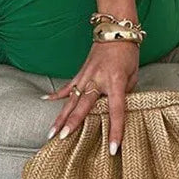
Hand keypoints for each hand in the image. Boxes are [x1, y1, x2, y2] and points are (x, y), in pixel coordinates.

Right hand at [42, 39, 139, 153]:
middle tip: (63, 138)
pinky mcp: (80, 72)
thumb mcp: (134, 75)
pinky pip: (67, 86)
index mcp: (115, 81)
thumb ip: (125, 93)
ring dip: (60, 116)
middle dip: (73, 123)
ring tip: (51, 132)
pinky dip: (56, 94)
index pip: (116, 110)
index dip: (116, 130)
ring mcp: (86, 76)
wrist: (116, 30)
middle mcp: (98, 79)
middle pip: (84, 105)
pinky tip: (44, 100)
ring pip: (71, 99)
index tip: (113, 148)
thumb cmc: (128, 53)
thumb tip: (116, 109)